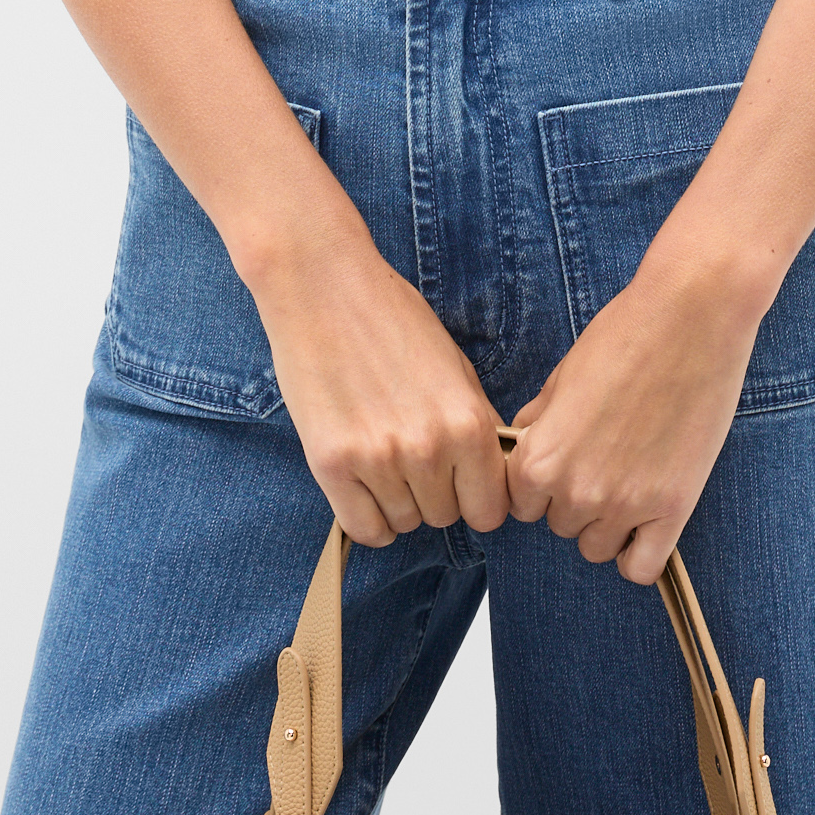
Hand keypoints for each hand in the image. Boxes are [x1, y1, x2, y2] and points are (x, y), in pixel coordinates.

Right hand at [250, 225, 510, 547]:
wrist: (324, 286)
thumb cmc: (391, 318)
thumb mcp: (455, 367)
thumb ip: (473, 424)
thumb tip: (486, 476)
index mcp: (468, 421)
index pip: (490, 510)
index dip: (478, 499)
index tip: (464, 486)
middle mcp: (428, 447)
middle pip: (446, 518)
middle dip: (436, 495)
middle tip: (415, 458)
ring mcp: (378, 458)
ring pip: (405, 524)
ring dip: (399, 501)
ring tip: (384, 455)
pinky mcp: (331, 464)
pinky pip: (364, 528)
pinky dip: (368, 516)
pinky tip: (364, 484)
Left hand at [503, 252, 762, 584]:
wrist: (691, 314)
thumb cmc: (626, 334)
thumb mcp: (562, 378)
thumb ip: (538, 426)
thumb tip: (524, 450)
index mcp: (538, 459)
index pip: (520, 505)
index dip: (542, 482)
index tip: (566, 460)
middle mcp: (574, 491)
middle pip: (560, 526)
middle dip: (577, 498)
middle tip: (608, 456)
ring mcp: (624, 504)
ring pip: (598, 547)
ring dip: (609, 522)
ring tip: (632, 475)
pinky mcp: (672, 508)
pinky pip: (640, 568)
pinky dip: (640, 552)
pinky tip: (649, 519)